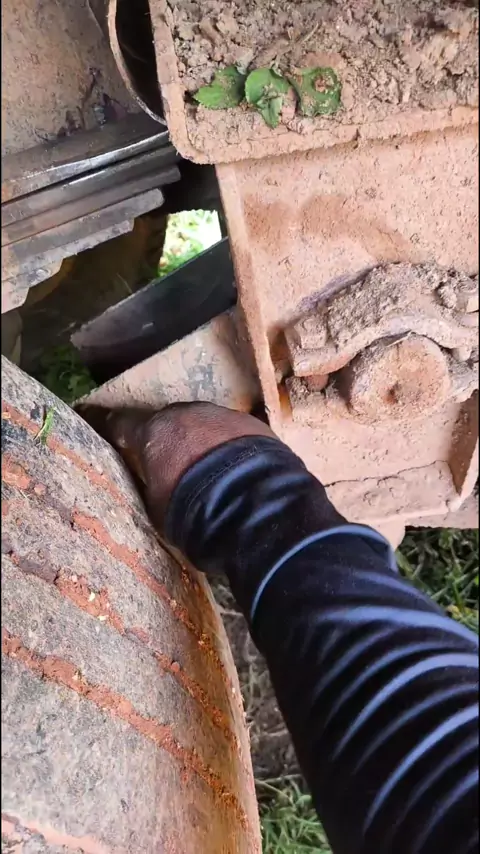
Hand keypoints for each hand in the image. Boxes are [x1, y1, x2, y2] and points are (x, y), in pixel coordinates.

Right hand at [79, 402, 275, 529]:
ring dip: (201, 442)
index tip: (106, 429)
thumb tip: (150, 485)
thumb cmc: (193, 511)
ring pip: (203, 424)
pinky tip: (236, 468)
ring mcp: (222, 415)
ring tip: (208, 468)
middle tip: (169, 461)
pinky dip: (229, 447)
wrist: (254, 504)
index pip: (121, 424)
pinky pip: (232, 434)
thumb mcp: (157, 508)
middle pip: (167, 422)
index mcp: (153, 432)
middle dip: (167, 439)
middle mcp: (185, 414)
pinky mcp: (253, 424)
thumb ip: (149, 487)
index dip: (114, 430)